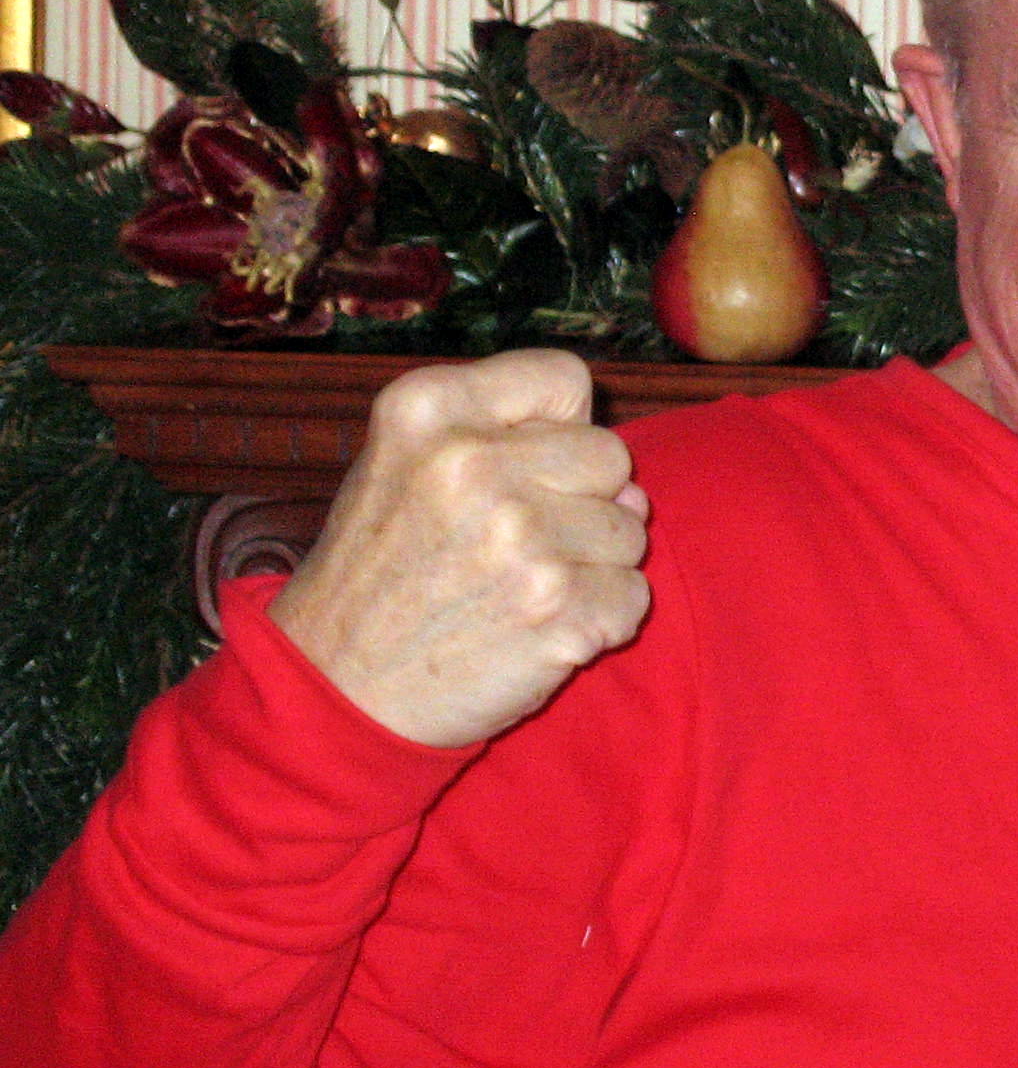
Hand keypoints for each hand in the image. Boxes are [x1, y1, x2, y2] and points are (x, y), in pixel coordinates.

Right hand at [267, 350, 652, 747]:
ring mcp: (521, 541)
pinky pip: (634, 598)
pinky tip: (535, 630)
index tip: (516, 469)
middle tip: (511, 544)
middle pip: (610, 455)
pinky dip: (600, 621)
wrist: (334, 689)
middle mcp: (474, 464)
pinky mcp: (557, 612)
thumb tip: (633, 488)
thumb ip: (512, 441)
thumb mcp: (405, 464)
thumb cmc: (382, 571)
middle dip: (581, 500)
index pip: (564, 377)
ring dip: (591, 566)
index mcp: (430, 410)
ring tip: (515, 589)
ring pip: (630, 531)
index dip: (558, 427)